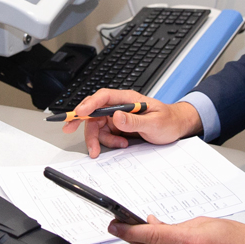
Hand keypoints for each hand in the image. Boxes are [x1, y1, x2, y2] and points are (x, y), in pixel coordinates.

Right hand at [61, 89, 203, 157]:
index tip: (79, 113)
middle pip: (94, 112)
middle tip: (68, 129)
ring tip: (119, 146)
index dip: (89, 104)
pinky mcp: (118, 126)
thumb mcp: (154, 123)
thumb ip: (134, 121)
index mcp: (128, 99)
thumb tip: (116, 116)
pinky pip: (105, 134)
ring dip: (100, 139)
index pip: (104, 97)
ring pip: (97, 126)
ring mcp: (118, 116)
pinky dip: (109, 142)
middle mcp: (120, 106)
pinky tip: (122, 144)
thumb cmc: (168, 121)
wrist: (176, 127)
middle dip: (83, 123)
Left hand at [109, 215, 244, 243]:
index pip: (151, 234)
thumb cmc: (239, 238)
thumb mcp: (206, 222)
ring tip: (146, 238)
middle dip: (135, 239)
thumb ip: (177, 225)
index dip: (129, 231)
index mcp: (192, 240)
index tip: (114, 226)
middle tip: (124, 228)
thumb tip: (154, 224)